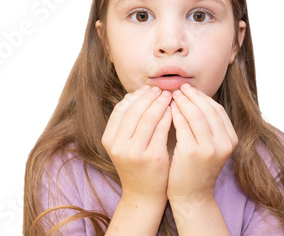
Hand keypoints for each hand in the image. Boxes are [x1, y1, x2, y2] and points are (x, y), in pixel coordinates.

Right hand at [102, 85, 172, 203]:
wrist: (144, 195)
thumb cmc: (137, 164)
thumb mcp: (125, 144)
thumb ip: (127, 122)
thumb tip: (135, 93)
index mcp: (109, 140)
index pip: (121, 109)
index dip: (135, 96)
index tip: (147, 89)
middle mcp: (119, 146)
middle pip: (135, 111)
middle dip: (149, 96)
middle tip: (160, 89)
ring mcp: (135, 152)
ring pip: (149, 118)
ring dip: (160, 103)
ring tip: (169, 96)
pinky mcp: (153, 157)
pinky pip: (161, 129)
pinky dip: (168, 116)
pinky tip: (174, 110)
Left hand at [167, 83, 237, 202]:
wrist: (192, 197)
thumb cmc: (197, 169)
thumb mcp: (210, 146)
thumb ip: (208, 127)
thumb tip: (195, 98)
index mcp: (231, 139)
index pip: (217, 110)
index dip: (203, 97)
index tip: (190, 90)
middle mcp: (224, 143)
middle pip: (207, 109)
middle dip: (192, 96)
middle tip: (179, 87)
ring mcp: (209, 148)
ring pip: (195, 115)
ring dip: (182, 102)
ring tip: (171, 95)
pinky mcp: (192, 152)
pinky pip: (182, 126)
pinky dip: (175, 114)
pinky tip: (167, 109)